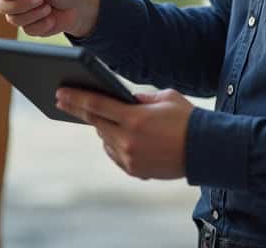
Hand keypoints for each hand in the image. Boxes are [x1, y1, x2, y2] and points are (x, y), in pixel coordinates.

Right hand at [0, 0, 99, 37]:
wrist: (77, 8)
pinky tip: (50, 17)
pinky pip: (26, 28)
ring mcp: (18, 8)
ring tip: (48, 6)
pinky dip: (42, 23)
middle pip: (0, 1)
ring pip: (12, 17)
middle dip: (19, 3)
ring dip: (33, 13)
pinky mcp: (25, 24)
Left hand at [56, 88, 193, 179]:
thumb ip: (140, 98)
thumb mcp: (165, 98)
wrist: (206, 150)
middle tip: (63, 100)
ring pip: (104, 139)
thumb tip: (122, 99)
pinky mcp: (134, 171)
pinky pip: (114, 154)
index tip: (60, 93)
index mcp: (135, 118)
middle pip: (95, 123)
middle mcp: (128, 140)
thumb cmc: (187, 119)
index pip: (97, 105)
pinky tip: (116, 135)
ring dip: (101, 127)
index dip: (76, 98)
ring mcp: (129, 158)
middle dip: (78, 110)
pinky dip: (113, 143)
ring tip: (99, 116)